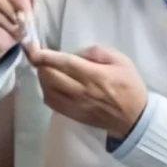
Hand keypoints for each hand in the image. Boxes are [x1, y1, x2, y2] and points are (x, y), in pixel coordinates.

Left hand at [25, 44, 147, 138]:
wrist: (134, 118)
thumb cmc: (129, 86)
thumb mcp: (121, 61)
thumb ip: (98, 52)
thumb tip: (77, 53)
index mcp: (94, 76)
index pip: (64, 63)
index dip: (45, 55)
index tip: (33, 47)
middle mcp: (81, 91)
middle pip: (50, 76)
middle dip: (40, 64)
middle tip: (39, 55)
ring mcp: (75, 105)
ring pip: (47, 90)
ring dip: (42, 77)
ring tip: (46, 69)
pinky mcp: (72, 115)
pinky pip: (51, 102)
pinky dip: (46, 91)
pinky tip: (51, 84)